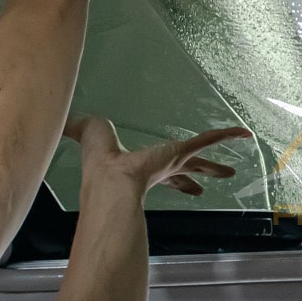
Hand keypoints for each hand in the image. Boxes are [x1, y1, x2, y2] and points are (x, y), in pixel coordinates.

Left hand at [64, 117, 251, 198]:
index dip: (177, 177)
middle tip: (219, 177)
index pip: (165, 172)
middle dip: (203, 173)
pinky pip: (208, 139)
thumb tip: (57, 116)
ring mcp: (173, 161)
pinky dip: (226, 135)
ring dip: (217, 163)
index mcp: (143, 167)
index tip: (187, 183)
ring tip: (234, 171)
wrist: (110, 181)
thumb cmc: (97, 162)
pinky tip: (243, 133)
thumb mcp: (86, 132)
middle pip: (187, 169)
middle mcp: (161, 166)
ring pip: (201, 159)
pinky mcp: (180, 152)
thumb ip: (75, 126)